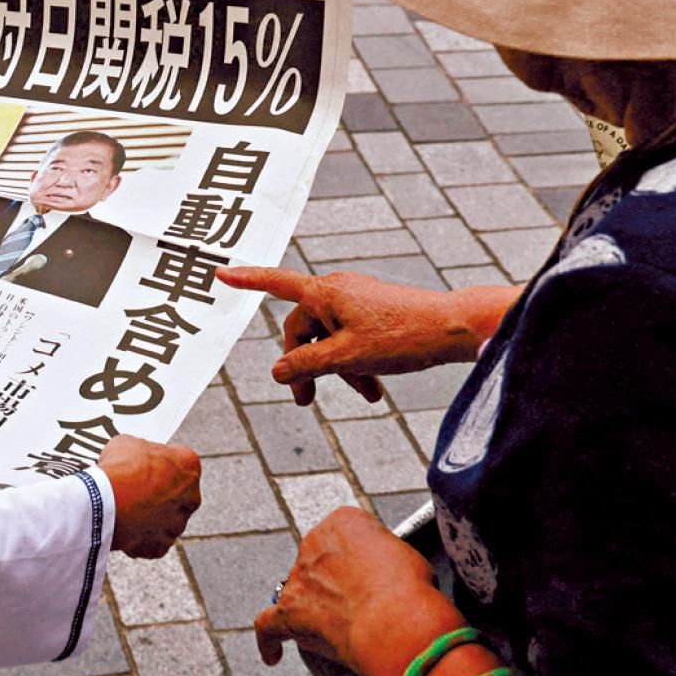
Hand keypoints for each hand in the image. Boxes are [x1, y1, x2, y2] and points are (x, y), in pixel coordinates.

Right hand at [98, 435, 200, 557]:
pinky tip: (122, 524)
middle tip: (135, 487)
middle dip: (158, 491)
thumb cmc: (121, 468)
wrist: (106, 502)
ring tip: (124, 507)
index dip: (159, 461)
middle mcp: (191, 497)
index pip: (179, 461)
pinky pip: (150, 540)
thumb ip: (141, 452)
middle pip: (175, 492)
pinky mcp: (160, 546)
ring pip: (164, 519)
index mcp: (189, 465)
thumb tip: (136, 458)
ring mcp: (177, 525)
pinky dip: (138, 535)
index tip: (144, 463)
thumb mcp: (128, 443)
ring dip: (149, 515)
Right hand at [216, 268, 508, 405]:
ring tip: (360, 397)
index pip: (276, 284)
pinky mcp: (374, 312)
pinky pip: (351, 337)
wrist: (455, 329)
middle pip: (305, 329)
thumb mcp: (348, 357)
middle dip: (306, 364)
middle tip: (306, 401)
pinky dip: (355, 361)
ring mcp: (357, 300)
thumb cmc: (403, 336)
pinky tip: (373, 389)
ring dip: (337, 368)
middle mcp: (337, 290)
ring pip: (330, 337)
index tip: (220, 274)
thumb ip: (307, 365)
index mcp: (325, 293)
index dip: (246, 281)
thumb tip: (278, 371)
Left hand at [255, 507, 455, 675]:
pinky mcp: (290, 611)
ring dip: (312, 608)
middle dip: (335, 584)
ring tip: (336, 630)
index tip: (372, 576)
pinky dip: (270, 640)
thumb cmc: (411, 591)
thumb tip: (387, 577)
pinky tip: (272, 654)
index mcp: (344, 521)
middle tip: (363, 607)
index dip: (359, 561)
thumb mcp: (408, 558)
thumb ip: (386, 560)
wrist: (397, 622)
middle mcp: (315, 541)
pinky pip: (269, 624)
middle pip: (318, 562)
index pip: (345, 536)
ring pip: (298, 591)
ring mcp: (299, 576)